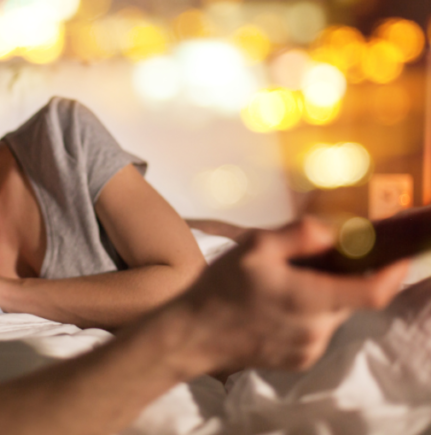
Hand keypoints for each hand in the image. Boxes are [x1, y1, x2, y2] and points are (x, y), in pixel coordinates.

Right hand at [170, 217, 407, 373]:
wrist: (193, 334)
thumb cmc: (220, 288)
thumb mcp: (255, 246)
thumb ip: (300, 234)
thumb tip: (334, 232)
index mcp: (310, 299)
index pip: (374, 291)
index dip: (394, 271)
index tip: (400, 254)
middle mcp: (317, 329)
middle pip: (350, 298)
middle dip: (339, 276)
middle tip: (307, 261)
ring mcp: (309, 348)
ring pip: (331, 314)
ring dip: (320, 295)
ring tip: (280, 284)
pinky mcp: (298, 360)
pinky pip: (316, 330)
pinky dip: (307, 313)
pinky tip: (274, 306)